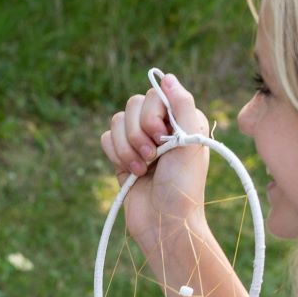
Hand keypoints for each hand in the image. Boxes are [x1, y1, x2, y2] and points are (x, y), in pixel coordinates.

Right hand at [100, 72, 211, 258]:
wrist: (164, 221)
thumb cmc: (184, 184)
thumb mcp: (191, 141)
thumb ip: (182, 104)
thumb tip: (165, 76)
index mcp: (182, 119)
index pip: (155, 94)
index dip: (152, 114)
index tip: (162, 137)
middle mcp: (160, 126)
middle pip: (132, 105)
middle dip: (138, 132)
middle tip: (153, 156)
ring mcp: (139, 141)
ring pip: (116, 122)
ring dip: (127, 147)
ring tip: (143, 168)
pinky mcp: (121, 157)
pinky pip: (106, 138)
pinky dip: (115, 154)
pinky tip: (130, 172)